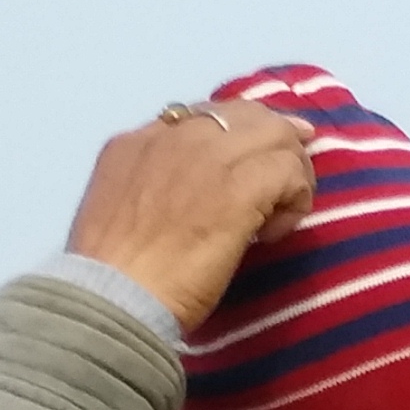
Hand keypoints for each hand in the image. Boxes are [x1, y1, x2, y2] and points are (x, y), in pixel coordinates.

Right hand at [65, 98, 319, 331]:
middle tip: (290, 183)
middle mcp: (172, 137)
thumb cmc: (116, 273)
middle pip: (247, 115)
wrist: (115, 294)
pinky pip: (288, 171)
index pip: (204, 116)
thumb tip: (194, 194)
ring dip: (291, 175)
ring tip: (280, 215)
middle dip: (277, 143)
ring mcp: (205, 157)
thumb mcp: (121, 210)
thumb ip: (154, 187)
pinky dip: (294, 200)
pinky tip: (273, 233)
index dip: (241, 133)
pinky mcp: (237, 187)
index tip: (261, 159)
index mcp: (137, 143)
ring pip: (276, 136)